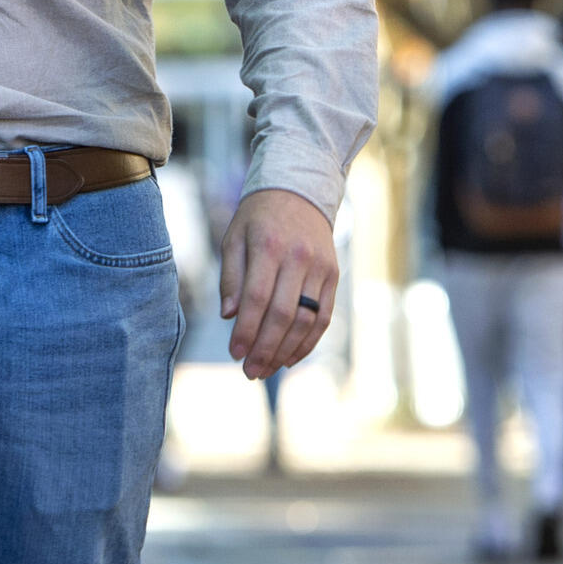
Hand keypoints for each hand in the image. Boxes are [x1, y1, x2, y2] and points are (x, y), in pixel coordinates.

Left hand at [219, 187, 337, 380]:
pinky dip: (309, 342)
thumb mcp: (234, 238)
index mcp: (269, 246)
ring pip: (307, 320)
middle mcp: (299, 258)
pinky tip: (290, 358)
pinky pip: (325, 317)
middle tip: (250, 371)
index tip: (234, 352)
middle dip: (265, 348)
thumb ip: (231, 277)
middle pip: (284, 314)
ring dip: (286, 351)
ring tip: (267, 369)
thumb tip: (229, 316)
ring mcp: (321, 268)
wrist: (298, 192)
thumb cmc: (257, 218)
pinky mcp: (334, 276)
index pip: (257, 298)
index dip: (246, 330)